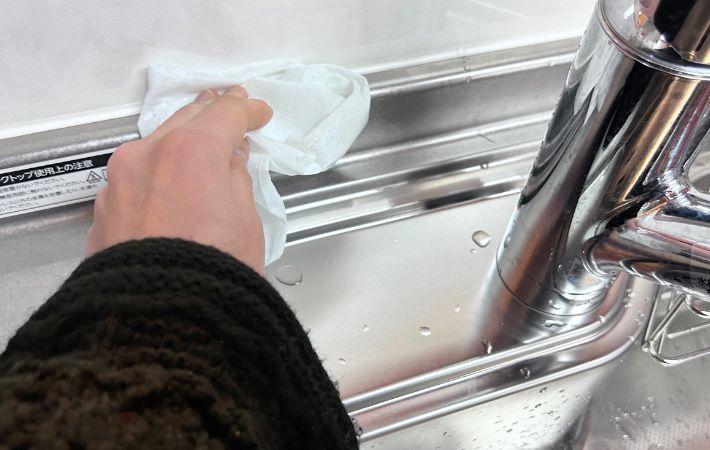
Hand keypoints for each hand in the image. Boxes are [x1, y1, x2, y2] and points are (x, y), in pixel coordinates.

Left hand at [86, 86, 272, 272]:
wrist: (158, 323)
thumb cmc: (213, 272)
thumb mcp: (246, 221)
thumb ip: (236, 179)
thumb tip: (228, 162)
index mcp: (190, 151)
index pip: (225, 114)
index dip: (247, 110)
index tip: (259, 113)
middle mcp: (146, 155)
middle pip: (185, 119)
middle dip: (212, 112)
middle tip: (231, 106)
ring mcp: (118, 182)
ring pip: (154, 146)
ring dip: (180, 141)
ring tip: (200, 144)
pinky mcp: (104, 211)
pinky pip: (135, 179)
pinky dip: (156, 173)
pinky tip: (169, 184)